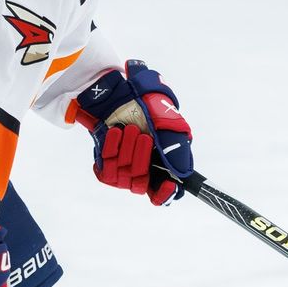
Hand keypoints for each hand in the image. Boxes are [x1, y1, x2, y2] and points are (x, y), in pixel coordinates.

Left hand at [73, 60, 195, 204]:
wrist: (120, 94)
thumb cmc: (149, 108)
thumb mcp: (168, 125)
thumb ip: (176, 149)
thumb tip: (181, 173)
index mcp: (162, 165)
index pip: (162, 192)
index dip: (165, 192)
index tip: (168, 183)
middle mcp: (143, 170)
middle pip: (142, 183)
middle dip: (142, 159)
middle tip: (144, 136)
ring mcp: (123, 168)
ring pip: (123, 178)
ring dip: (126, 151)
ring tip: (129, 129)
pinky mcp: (106, 164)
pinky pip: (106, 171)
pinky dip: (111, 149)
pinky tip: (116, 132)